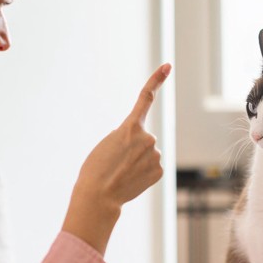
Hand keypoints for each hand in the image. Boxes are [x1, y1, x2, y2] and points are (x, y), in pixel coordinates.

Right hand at [62, 64, 171, 253]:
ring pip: (147, 154)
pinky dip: (142, 173)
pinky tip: (131, 179)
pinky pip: (151, 167)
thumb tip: (140, 143)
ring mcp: (155, 155)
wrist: (99, 197)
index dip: (157, 80)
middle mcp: (148, 138)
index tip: (167, 66)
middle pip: (142, 138)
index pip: (146, 98)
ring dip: (136, 161)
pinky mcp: (160, 170)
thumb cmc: (95, 170)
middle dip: (132, 148)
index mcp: (130, 127)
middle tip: (116, 162)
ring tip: (122, 172)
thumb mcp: (106, 144)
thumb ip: (125, 137)